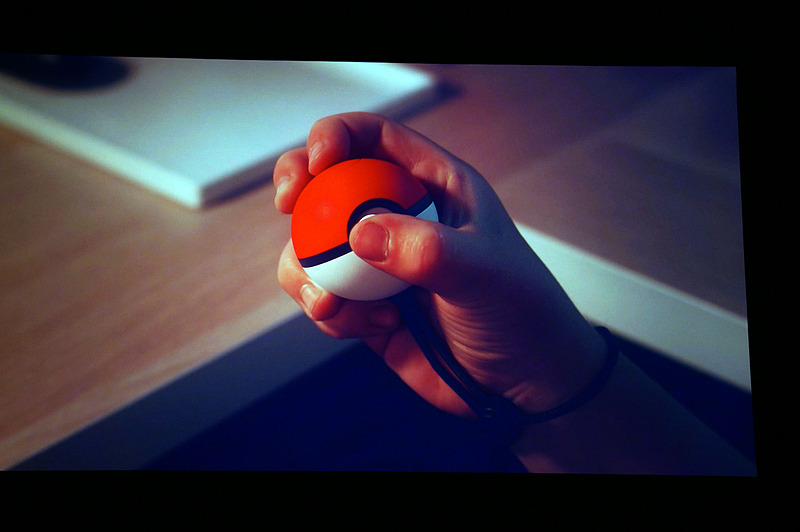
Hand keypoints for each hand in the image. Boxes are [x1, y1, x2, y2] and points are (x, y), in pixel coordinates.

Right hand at [274, 112, 605, 419]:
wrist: (522, 382)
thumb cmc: (521, 313)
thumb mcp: (484, 273)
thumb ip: (428, 249)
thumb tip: (360, 234)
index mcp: (434, 187)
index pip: (374, 139)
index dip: (337, 136)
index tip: (318, 161)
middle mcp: (399, 218)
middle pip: (328, 182)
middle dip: (300, 187)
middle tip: (289, 205)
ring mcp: (378, 264)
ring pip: (311, 247)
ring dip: (307, 272)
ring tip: (333, 305)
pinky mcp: (365, 307)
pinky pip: (323, 299)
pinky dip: (332, 315)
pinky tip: (378, 329)